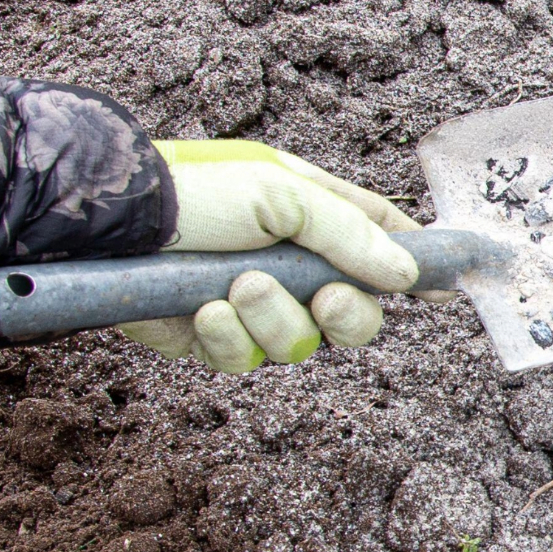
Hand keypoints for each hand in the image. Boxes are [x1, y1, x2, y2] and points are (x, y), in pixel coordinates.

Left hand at [119, 141, 419, 372]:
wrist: (105, 226)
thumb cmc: (193, 192)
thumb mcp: (281, 192)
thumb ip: (350, 234)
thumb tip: (405, 273)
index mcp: (312, 213)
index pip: (381, 239)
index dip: (415, 264)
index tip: (447, 286)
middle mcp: (288, 262)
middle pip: (355, 313)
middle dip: (347, 314)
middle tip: (327, 297)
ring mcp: (251, 303)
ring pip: (299, 342)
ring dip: (273, 319)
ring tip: (236, 288)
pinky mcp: (211, 338)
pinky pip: (243, 359)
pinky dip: (228, 337)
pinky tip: (204, 310)